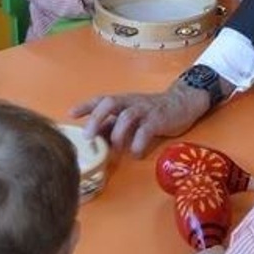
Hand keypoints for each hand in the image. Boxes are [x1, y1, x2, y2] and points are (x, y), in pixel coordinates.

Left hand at [72, 84, 210, 155]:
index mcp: (123, 101)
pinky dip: (138, 144)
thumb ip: (113, 125)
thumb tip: (93, 137)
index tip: (71, 114)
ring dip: (118, 134)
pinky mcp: (159, 119)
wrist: (183, 103)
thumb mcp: (131, 115)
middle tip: (88, 137)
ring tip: (116, 149)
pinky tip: (136, 153)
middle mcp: (132, 102)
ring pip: (127, 116)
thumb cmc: (153, 112)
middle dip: (97, 119)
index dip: (86, 106)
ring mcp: (145, 110)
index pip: (101, 99)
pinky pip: (146, 130)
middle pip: (110, 103)